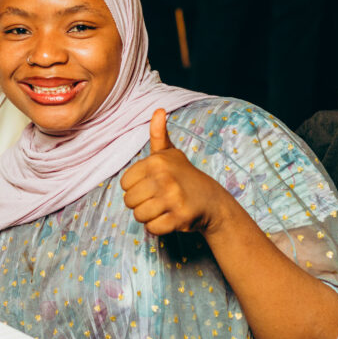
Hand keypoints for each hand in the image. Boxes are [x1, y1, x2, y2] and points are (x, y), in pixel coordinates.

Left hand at [120, 109, 232, 236]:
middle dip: (140, 204)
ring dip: (148, 216)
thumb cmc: (184, 176)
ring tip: (163, 208)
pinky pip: (152, 228)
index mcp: (156, 162)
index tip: (151, 185)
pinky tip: (169, 218)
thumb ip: (159, 134)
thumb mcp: (170, 153)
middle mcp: (164, 178)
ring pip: (139, 216)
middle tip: (157, 199)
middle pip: (129, 201)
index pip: (124, 184)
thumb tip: (158, 110)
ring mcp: (173, 199)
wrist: (212, 201)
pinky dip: (158, 227)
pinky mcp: (179, 218)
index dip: (135, 188)